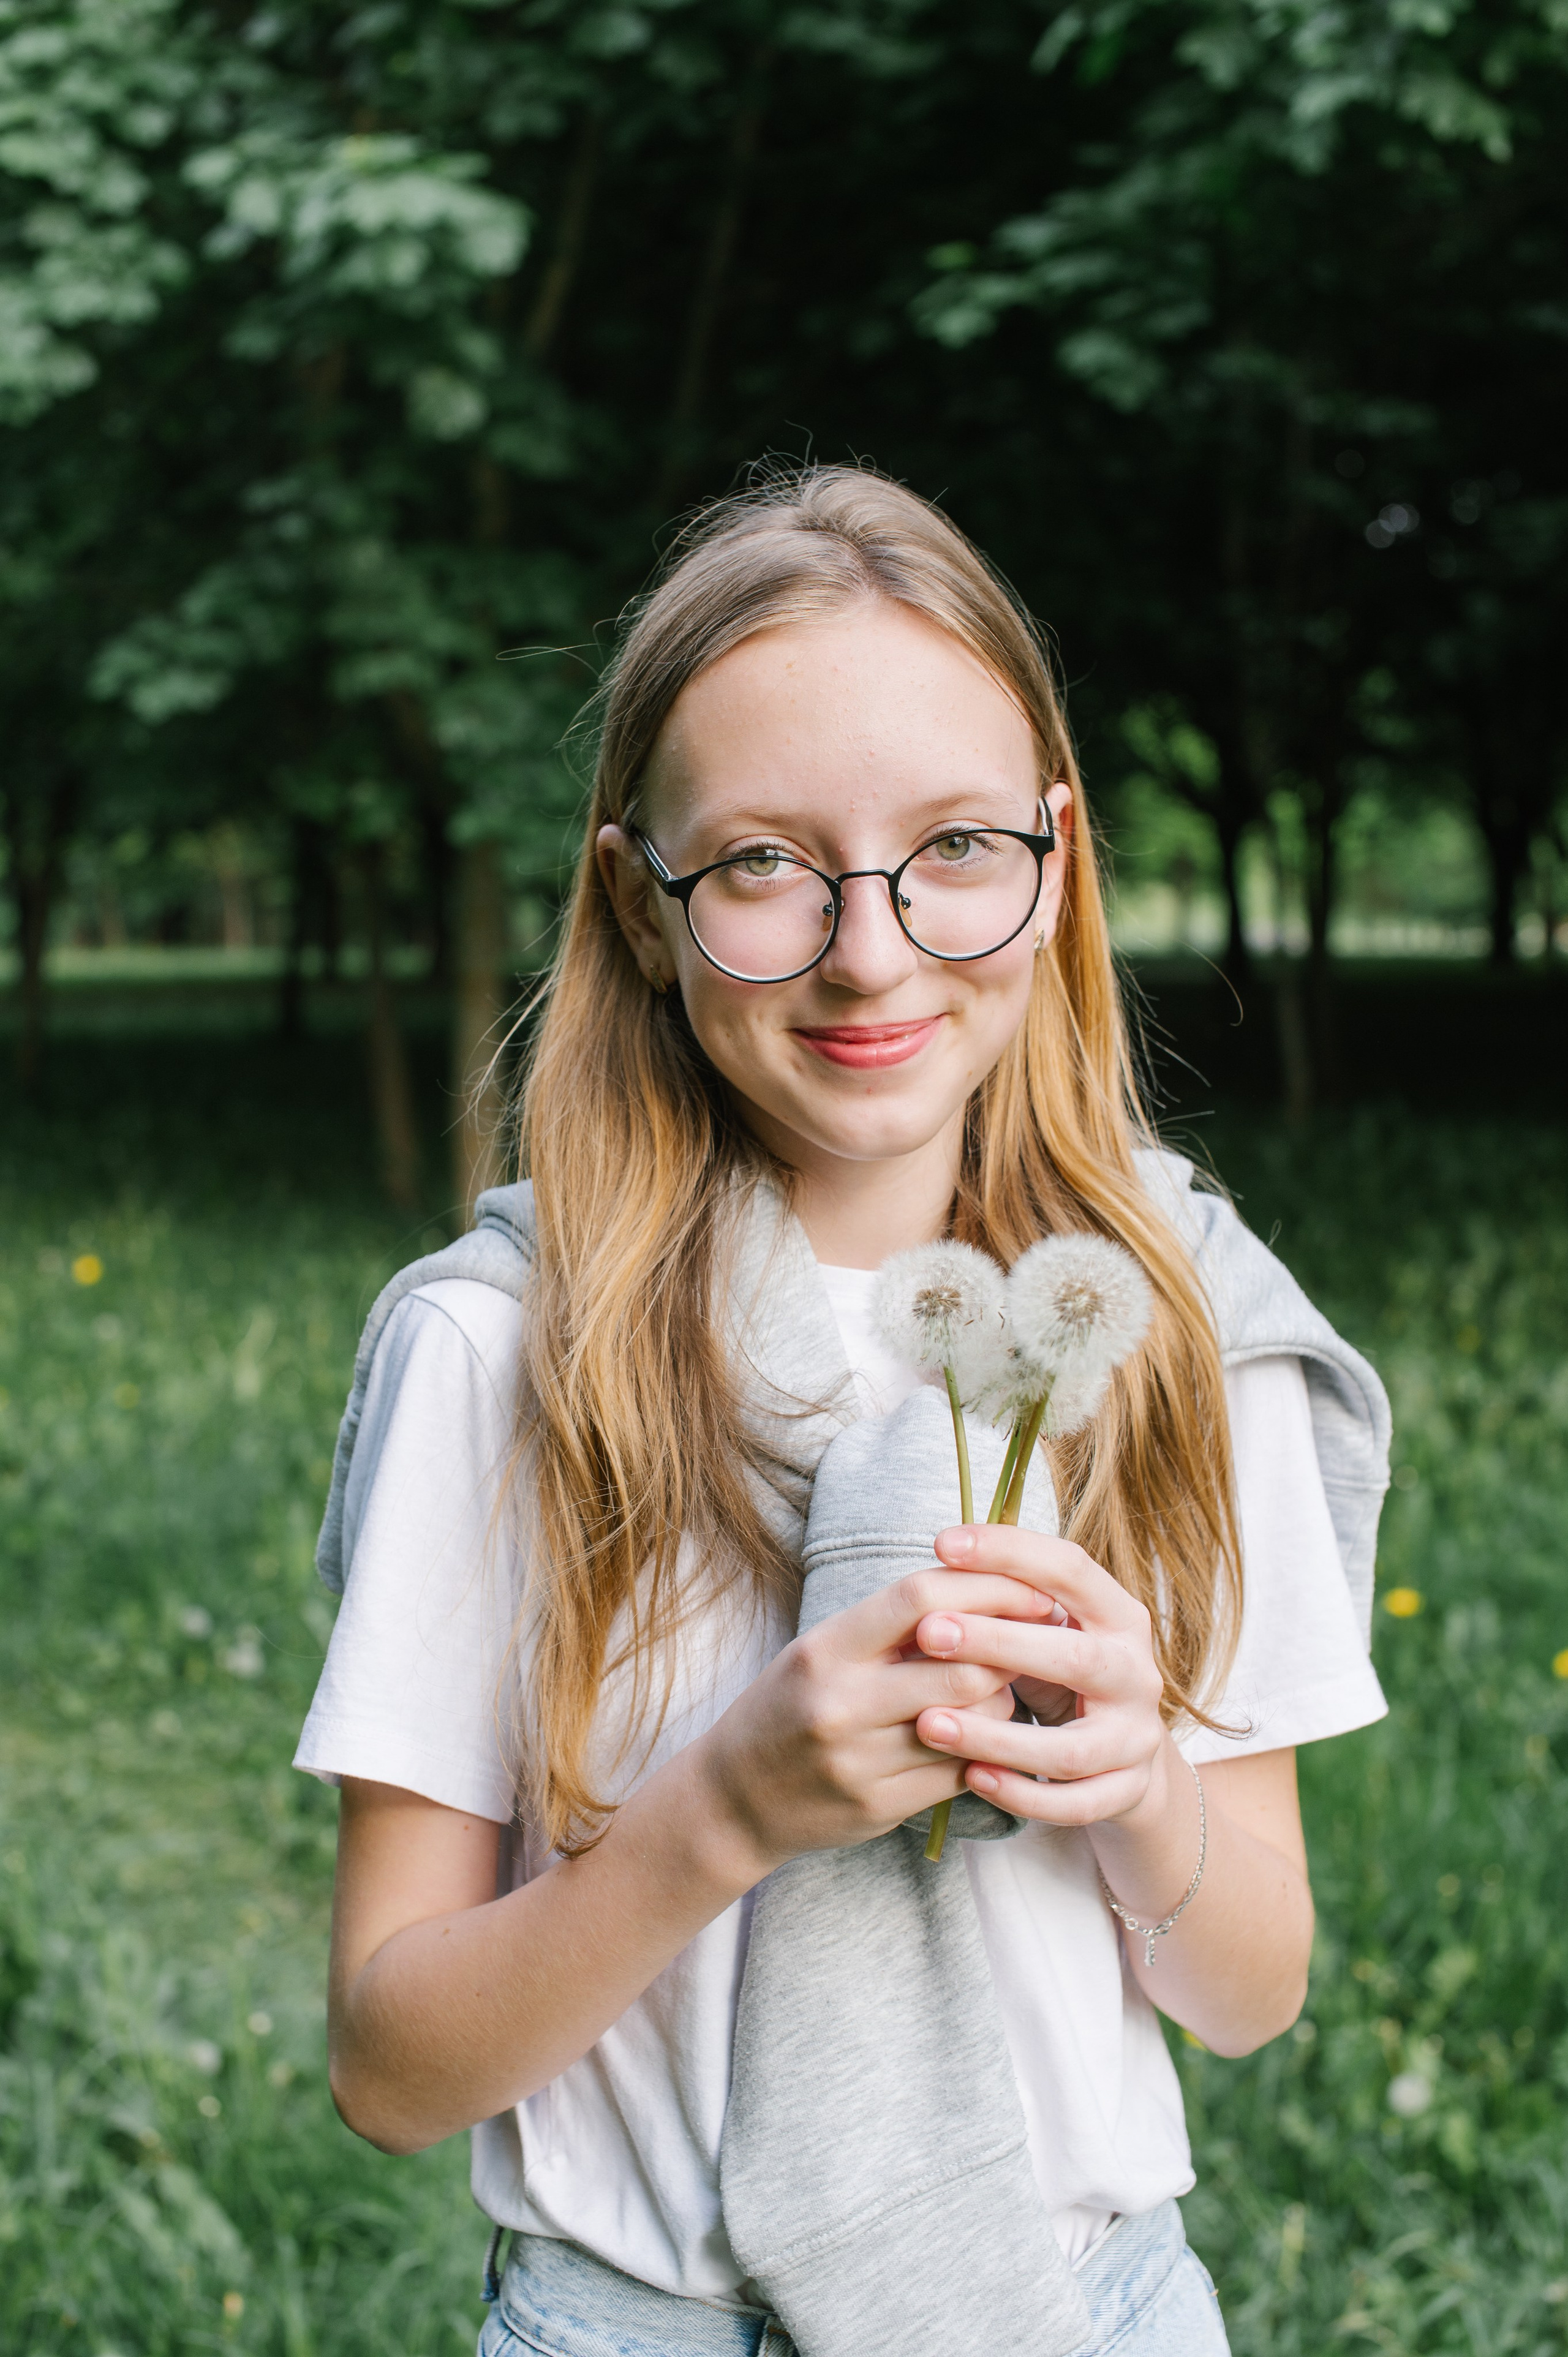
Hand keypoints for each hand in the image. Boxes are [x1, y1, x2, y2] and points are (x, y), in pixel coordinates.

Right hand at [694, 1565, 1060, 1874]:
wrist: (734, 1797)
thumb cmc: (787, 1706)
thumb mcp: (823, 1649)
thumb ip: (892, 1626)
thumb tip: (985, 1591)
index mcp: (826, 1649)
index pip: (920, 1597)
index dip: (988, 1587)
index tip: (1030, 1588)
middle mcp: (841, 1703)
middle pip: (961, 1664)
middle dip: (1009, 1653)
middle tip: (1031, 1646)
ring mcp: (860, 1762)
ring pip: (973, 1725)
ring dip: (1002, 1705)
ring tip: (998, 1693)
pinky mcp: (879, 1808)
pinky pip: (960, 1774)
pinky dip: (984, 1752)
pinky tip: (980, 1739)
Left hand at [908, 1522, 1167, 1826]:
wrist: (1126, 1756)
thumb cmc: (1064, 1674)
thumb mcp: (1047, 1629)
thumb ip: (1007, 1604)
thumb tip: (932, 1572)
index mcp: (1119, 1616)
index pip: (1071, 1569)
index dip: (1010, 1551)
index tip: (943, 1544)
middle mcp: (1137, 1674)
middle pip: (1076, 1658)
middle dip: (999, 1643)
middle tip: (929, 1632)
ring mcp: (1136, 1739)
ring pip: (1069, 1748)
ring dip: (995, 1737)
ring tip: (927, 1723)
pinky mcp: (1126, 1792)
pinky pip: (1074, 1804)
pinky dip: (1021, 1795)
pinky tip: (971, 1778)